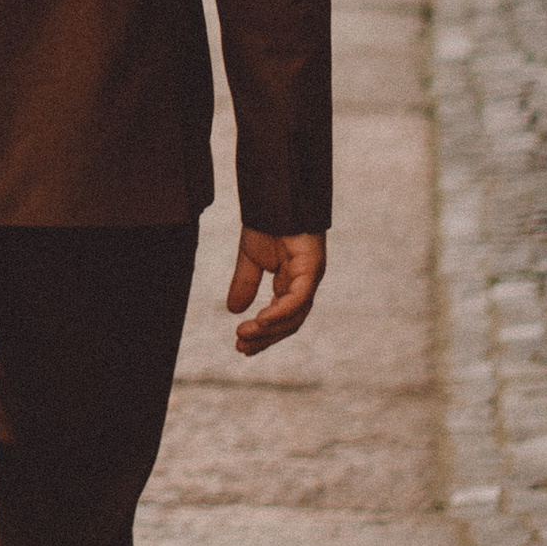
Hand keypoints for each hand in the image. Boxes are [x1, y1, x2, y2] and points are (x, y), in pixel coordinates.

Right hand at [226, 227, 325, 356]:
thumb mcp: (249, 258)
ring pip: (295, 316)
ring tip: (244, 335)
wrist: (275, 196)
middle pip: (289, 323)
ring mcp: (310, 278)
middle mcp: (303, 285)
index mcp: (290, 284)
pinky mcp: (313, 269)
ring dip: (269, 329)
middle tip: (241, 349)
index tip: (241, 347)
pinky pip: (298, 299)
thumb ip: (245, 284)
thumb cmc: (267, 223)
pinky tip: (261, 320)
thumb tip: (233, 311)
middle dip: (265, 338)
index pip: (280, 318)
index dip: (262, 335)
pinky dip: (280, 312)